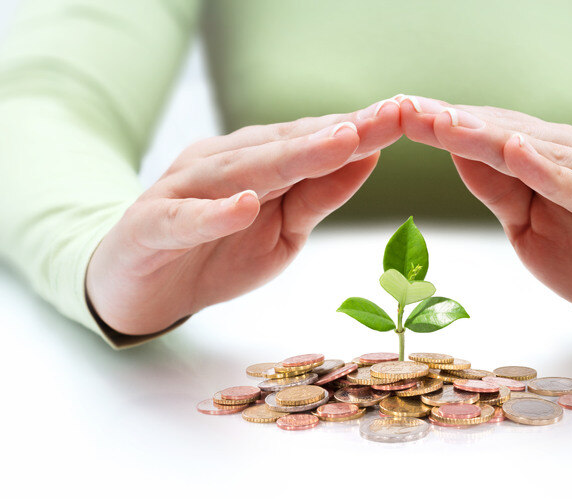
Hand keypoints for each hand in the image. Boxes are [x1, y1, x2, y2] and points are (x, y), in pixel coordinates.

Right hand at [87, 99, 401, 334]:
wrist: (139, 286)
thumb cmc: (216, 252)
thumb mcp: (283, 230)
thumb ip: (318, 196)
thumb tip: (368, 158)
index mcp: (257, 162)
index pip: (314, 141)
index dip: (361, 129)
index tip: (407, 116)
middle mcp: (223, 164)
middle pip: (287, 146)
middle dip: (341, 132)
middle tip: (389, 116)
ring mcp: (184, 190)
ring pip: (242, 170)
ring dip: (292, 157)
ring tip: (339, 142)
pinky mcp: (152, 224)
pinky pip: (185, 218)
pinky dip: (214, 213)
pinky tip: (244, 204)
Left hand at [398, 95, 571, 341]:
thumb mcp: (531, 229)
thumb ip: (501, 192)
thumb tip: (457, 155)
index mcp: (550, 161)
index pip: (488, 137)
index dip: (443, 127)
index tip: (396, 116)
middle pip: (507, 134)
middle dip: (454, 123)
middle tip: (406, 109)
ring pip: (542, 152)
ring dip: (490, 137)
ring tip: (445, 123)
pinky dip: (552, 172)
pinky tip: (519, 153)